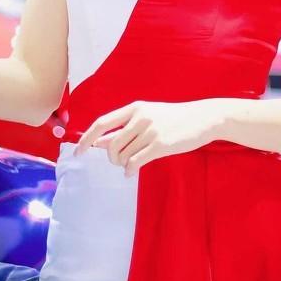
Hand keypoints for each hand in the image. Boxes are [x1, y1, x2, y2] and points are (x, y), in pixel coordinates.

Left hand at [74, 99, 223, 175]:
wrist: (203, 118)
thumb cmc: (173, 118)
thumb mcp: (148, 116)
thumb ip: (124, 128)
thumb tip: (98, 142)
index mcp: (134, 108)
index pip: (102, 123)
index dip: (87, 138)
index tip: (78, 152)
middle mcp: (140, 117)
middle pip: (111, 144)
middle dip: (111, 158)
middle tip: (118, 162)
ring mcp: (151, 130)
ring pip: (123, 155)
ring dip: (123, 164)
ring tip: (130, 164)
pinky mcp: (161, 144)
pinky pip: (135, 162)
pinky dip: (130, 170)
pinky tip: (131, 172)